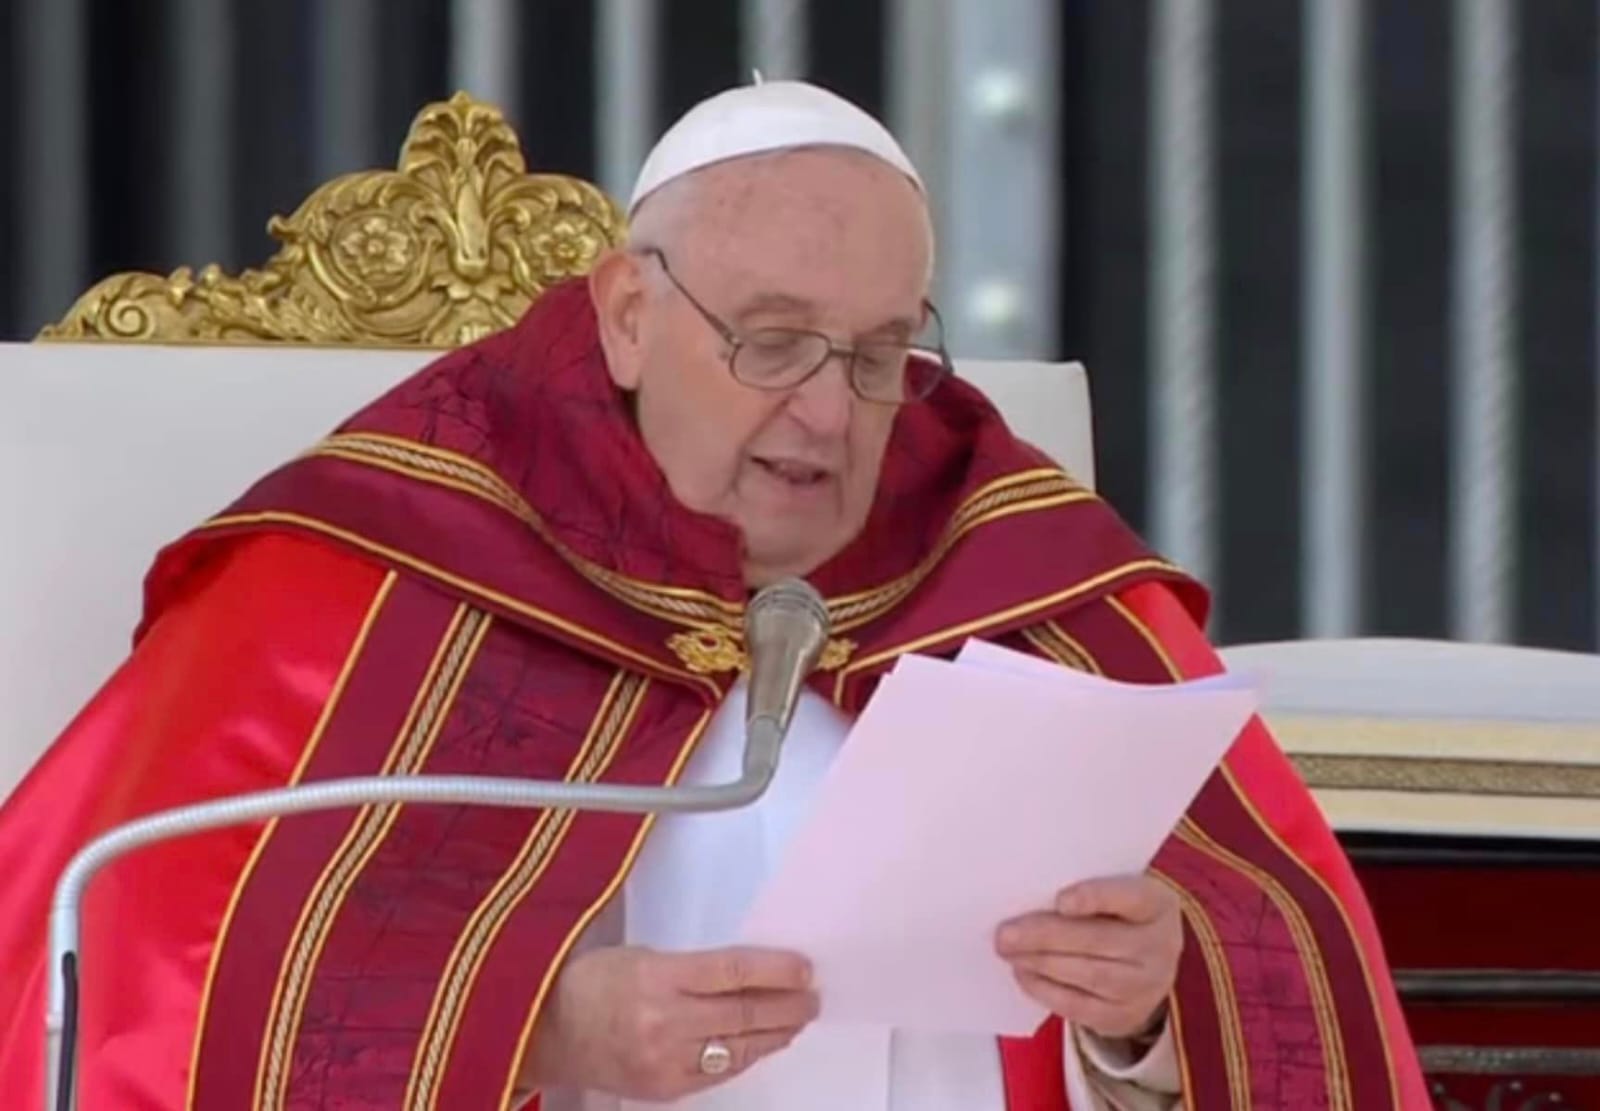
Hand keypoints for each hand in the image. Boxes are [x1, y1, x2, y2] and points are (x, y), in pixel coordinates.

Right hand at [525, 945, 818, 1099]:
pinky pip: (718, 1073)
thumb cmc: (593, 982)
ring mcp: (665, 1061)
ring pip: (737, 1048)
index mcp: (657, 976)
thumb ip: (693, 967)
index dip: (776, 970)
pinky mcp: (665, 1089)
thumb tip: (750, 973)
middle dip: (787, 1005)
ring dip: (775, 1034)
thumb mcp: (643, 956)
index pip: (732, 971)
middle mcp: (664, 1021)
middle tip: (812, 997)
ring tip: (797, 1020)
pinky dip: (745, 1056)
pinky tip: (761, 1044)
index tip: (804, 967)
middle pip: (743, 1013)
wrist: (546, 1032)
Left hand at [995, 874, 1181, 1039]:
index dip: (1096, 898)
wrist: (1147, 962)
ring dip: (1041, 964)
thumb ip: (1083, 891)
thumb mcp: (1115, 892)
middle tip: (1005, 934)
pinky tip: (1023, 974)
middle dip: (1046, 937)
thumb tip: (1027, 899)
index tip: (1060, 900)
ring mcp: (1147, 986)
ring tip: (1008, 952)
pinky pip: (1081, 1007)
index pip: (1130, 897)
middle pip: (1100, 941)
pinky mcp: (1126, 1016)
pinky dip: (1046, 990)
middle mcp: (1160, 946)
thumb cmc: (1118, 915)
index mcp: (1156, 904)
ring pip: (1089, 975)